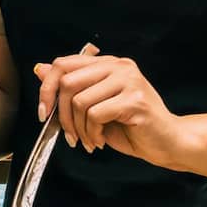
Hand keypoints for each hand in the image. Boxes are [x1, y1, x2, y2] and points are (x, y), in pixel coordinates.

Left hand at [36, 50, 189, 167]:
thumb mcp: (95, 106)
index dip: (47, 88)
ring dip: (79, 129)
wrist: (167, 142)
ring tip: (90, 140)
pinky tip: (101, 140)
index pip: (64, 63)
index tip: (43, 112)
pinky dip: (93, 133)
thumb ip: (71, 88)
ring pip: (80, 102)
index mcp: (108, 63)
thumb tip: (39, 69)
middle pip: (68, 82)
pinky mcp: (134, 100)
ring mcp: (129, 81)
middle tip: (69, 134)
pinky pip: (96, 115)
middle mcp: (119, 66)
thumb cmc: (131, 126)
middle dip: (61, 114)